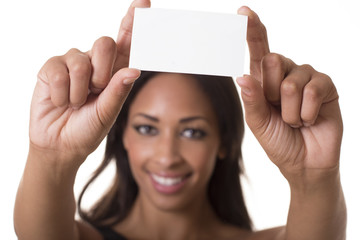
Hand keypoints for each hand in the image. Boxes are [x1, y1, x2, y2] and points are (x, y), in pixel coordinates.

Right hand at [29, 0, 150, 163]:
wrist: (60, 145)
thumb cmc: (88, 129)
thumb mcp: (108, 113)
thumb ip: (119, 90)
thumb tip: (135, 68)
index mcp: (114, 72)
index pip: (126, 41)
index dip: (134, 21)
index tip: (143, 3)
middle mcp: (94, 64)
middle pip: (104, 42)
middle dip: (102, 71)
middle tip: (96, 91)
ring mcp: (72, 64)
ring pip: (80, 59)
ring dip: (80, 89)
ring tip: (77, 103)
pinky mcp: (51, 69)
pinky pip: (58, 70)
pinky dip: (62, 92)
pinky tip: (61, 102)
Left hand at [236, 7, 342, 184]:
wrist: (304, 163)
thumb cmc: (279, 142)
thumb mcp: (259, 124)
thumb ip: (252, 101)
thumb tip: (242, 77)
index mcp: (264, 81)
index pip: (258, 51)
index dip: (252, 30)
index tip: (243, 12)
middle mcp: (284, 74)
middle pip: (272, 60)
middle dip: (272, 92)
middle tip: (279, 110)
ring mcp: (306, 78)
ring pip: (291, 79)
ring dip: (291, 109)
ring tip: (296, 120)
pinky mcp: (326, 86)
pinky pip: (314, 89)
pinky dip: (307, 111)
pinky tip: (310, 119)